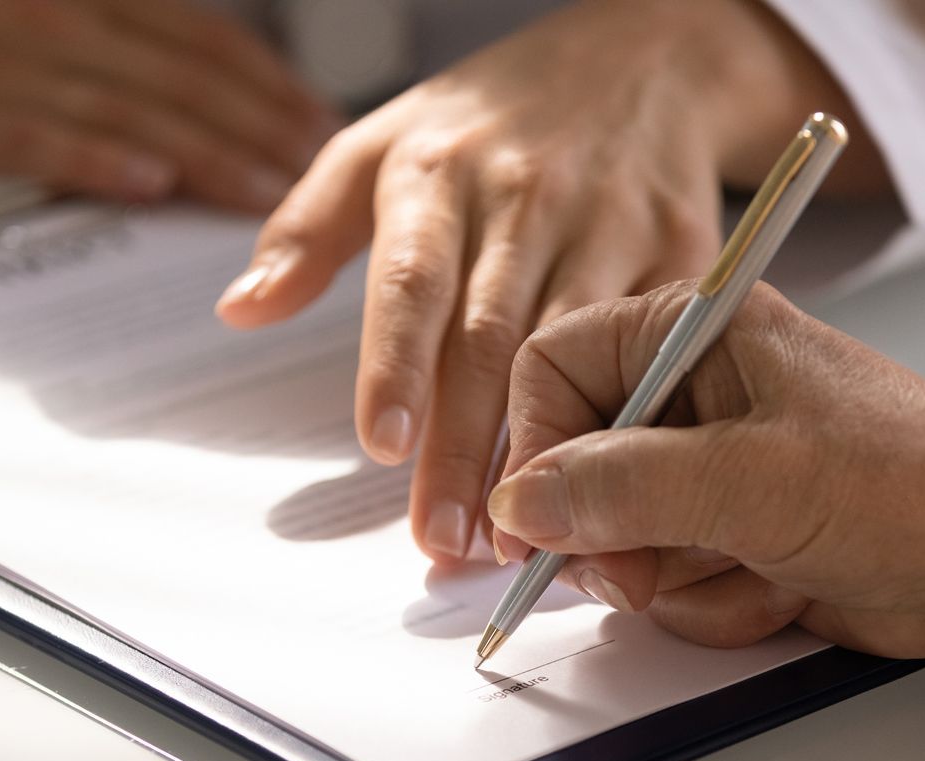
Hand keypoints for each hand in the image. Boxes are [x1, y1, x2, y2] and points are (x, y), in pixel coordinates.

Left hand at [214, 0, 887, 561]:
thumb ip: (305, 232)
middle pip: (490, 341)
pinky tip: (605, 490)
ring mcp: (611, 223)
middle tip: (446, 538)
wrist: (641, 57)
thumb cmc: (490, 121)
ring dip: (548, 451)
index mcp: (439, 175)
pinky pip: (656, 349)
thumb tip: (242, 309)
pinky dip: (631, 424)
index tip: (383, 443)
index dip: (397, 364)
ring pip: (577, 355)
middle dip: (466, 448)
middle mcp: (526, 198)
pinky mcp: (682, 248)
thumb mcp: (379, 143)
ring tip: (519, 537)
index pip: (412, 278)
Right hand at [488, 282, 924, 659]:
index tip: (535, 522)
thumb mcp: (751, 480)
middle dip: (611, 538)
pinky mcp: (726, 535)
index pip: (552, 369)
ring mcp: (706, 471)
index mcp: (692, 330)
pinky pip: (667, 583)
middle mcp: (689, 394)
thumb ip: (622, 488)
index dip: (533, 448)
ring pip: (616, 541)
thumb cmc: (906, 482)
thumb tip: (521, 503)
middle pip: (572, 469)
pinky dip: (717, 602)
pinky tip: (780, 587)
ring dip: (677, 579)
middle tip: (647, 571)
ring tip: (754, 567)